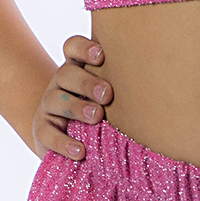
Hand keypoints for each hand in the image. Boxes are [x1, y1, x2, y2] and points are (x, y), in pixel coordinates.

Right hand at [32, 34, 113, 160]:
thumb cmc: (97, 110)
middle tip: (107, 94)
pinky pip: (47, 135)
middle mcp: (60, 84)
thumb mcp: (107, 95)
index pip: (73, 48)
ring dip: (76, 107)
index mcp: (77, 69)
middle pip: (66, 74)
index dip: (84, 48)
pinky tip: (80, 151)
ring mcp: (48, 107)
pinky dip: (64, 143)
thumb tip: (158, 85)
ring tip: (96, 116)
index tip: (102, 55)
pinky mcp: (42, 131)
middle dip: (87, 83)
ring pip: (55, 100)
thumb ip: (123, 85)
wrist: (64, 136)